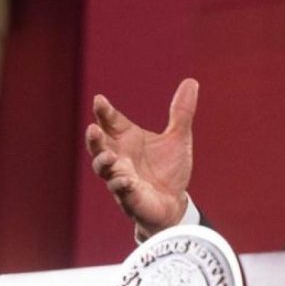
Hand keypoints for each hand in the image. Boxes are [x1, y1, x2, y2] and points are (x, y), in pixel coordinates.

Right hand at [86, 78, 197, 238]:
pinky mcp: (129, 198)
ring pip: (104, 169)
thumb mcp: (178, 138)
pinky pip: (122, 191)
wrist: (174, 204)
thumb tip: (191, 81)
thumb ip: (181, 112)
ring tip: (110, 155)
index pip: (111, 122)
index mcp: (127, 139)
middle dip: (94, 138)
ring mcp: (121, 178)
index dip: (104, 112)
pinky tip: (127, 181)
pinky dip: (122, 186)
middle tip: (93, 128)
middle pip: (99, 145)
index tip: (100, 100)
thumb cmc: (168, 170)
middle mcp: (119, 157)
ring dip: (104, 162)